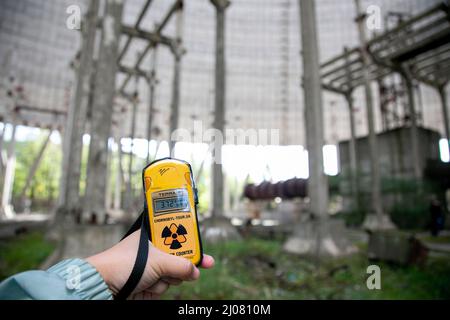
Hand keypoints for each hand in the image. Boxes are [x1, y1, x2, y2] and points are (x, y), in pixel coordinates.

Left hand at [86, 230, 213, 299]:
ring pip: (173, 275)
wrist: (103, 286)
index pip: (176, 236)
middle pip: (178, 258)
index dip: (191, 243)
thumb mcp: (158, 261)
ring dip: (167, 279)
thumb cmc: (124, 264)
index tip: (204, 250)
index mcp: (152, 237)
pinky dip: (157, 289)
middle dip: (184, 264)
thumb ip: (181, 265)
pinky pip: (163, 287)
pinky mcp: (148, 286)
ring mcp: (150, 270)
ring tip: (153, 277)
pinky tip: (146, 286)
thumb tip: (196, 271)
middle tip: (203, 264)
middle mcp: (152, 252)